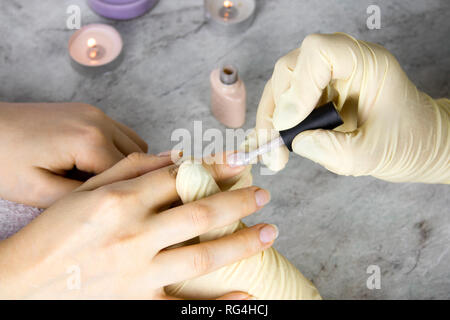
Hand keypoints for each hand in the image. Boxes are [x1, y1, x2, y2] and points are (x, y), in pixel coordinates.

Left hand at [0, 102, 147, 206]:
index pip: (133, 174)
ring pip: (136, 144)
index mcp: (91, 140)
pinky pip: (120, 134)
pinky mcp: (89, 112)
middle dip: (129, 179)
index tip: (117, 212)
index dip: (127, 196)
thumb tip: (118, 200)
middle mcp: (100, 120)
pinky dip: (117, 151)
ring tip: (98, 183)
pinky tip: (94, 166)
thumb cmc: (3, 161)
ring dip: (126, 165)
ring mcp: (95, 112)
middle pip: (140, 158)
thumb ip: (86, 197)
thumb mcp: (41, 193)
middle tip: (105, 200)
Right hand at [0, 153, 273, 298]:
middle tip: (264, 195)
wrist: (22, 283)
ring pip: (202, 256)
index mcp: (120, 201)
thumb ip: (129, 170)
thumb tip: (173, 156)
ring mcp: (137, 272)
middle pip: (200, 214)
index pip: (179, 177)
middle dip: (239, 201)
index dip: (215, 166)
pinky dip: (217, 303)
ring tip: (269, 232)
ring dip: (241, 243)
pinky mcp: (135, 301)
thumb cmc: (53, 233)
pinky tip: (244, 294)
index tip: (240, 161)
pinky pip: (183, 305)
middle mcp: (134, 234)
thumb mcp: (85, 191)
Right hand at [256, 33, 448, 182]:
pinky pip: (284, 102)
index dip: (299, 84)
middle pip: (291, 67)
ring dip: (271, 119)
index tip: (291, 122)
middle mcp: (343, 63)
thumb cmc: (407, 141)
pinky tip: (277, 148)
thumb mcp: (373, 154)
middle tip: (278, 143)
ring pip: (281, 85)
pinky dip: (275, 124)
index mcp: (366, 63)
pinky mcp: (315, 94)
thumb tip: (296, 141)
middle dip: (278, 107)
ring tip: (275, 154)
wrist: (417, 145)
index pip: (319, 51)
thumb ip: (332, 150)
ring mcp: (326, 77)